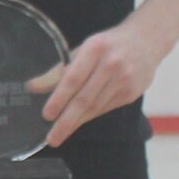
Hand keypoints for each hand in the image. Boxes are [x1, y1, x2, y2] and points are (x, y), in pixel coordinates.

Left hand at [31, 23, 165, 145]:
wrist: (146, 40)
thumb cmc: (106, 46)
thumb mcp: (82, 50)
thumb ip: (58, 70)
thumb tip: (32, 87)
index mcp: (94, 49)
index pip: (73, 78)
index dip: (58, 99)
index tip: (46, 115)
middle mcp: (111, 64)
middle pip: (85, 99)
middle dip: (66, 121)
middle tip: (52, 138)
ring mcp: (125, 80)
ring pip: (95, 107)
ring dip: (76, 122)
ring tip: (60, 133)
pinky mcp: (132, 92)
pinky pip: (105, 109)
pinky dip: (89, 116)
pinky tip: (78, 122)